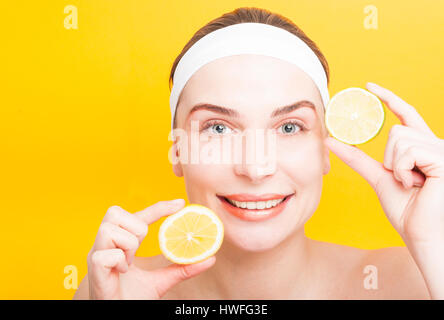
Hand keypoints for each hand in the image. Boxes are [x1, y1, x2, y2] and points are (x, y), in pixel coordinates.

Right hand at [87, 199, 215, 298]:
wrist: (114, 315)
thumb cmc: (131, 297)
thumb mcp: (161, 281)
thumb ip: (181, 269)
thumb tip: (209, 259)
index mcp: (121, 243)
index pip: (139, 216)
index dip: (159, 207)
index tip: (181, 203)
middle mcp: (106, 245)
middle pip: (114, 212)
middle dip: (133, 227)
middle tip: (139, 247)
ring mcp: (97, 256)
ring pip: (109, 229)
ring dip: (126, 245)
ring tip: (129, 263)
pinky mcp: (93, 269)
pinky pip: (106, 254)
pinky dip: (118, 262)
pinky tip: (122, 272)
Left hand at [325, 82, 443, 243]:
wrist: (422, 234)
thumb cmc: (406, 210)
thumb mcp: (379, 178)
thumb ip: (358, 158)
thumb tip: (331, 141)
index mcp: (423, 147)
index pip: (406, 114)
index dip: (389, 98)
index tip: (370, 87)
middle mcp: (436, 144)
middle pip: (396, 129)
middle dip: (389, 158)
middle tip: (404, 181)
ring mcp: (442, 150)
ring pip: (399, 138)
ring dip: (396, 167)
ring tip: (412, 184)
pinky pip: (407, 151)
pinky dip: (403, 171)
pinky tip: (417, 185)